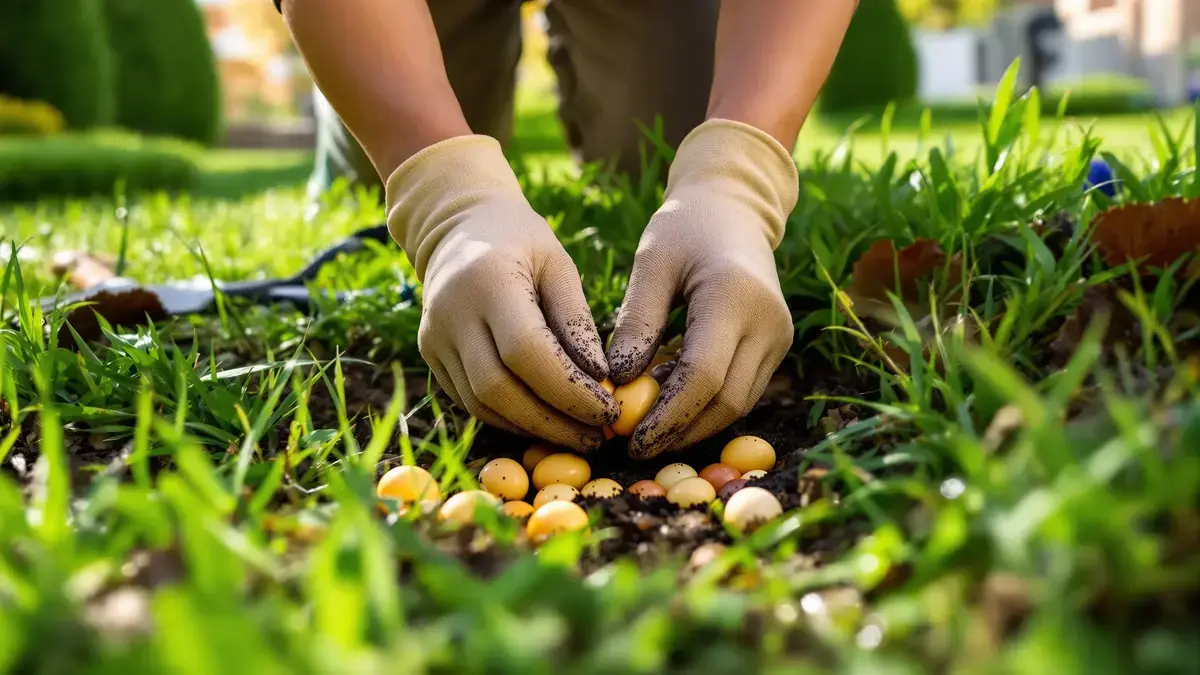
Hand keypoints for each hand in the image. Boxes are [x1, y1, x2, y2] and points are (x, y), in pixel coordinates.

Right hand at [386, 136, 618, 450]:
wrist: (456, 226)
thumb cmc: (520, 240)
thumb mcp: (558, 264)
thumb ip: (576, 319)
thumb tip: (601, 378)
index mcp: (488, 281)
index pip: (526, 352)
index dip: (568, 390)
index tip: (609, 410)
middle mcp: (452, 314)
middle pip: (499, 388)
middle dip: (553, 421)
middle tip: (598, 436)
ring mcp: (434, 338)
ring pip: (482, 405)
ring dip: (532, 428)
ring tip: (578, 434)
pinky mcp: (431, 356)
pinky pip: (470, 401)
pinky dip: (510, 418)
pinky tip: (545, 421)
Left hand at [606, 119, 798, 458]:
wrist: (733, 209)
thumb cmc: (683, 229)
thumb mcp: (651, 265)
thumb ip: (637, 323)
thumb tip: (616, 384)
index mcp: (735, 297)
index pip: (703, 376)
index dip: (667, 416)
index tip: (629, 437)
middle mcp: (768, 322)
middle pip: (726, 401)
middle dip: (680, 432)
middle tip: (632, 446)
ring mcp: (780, 337)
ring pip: (739, 405)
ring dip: (693, 425)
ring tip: (647, 430)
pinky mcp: (778, 345)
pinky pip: (743, 391)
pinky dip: (707, 407)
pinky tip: (670, 405)